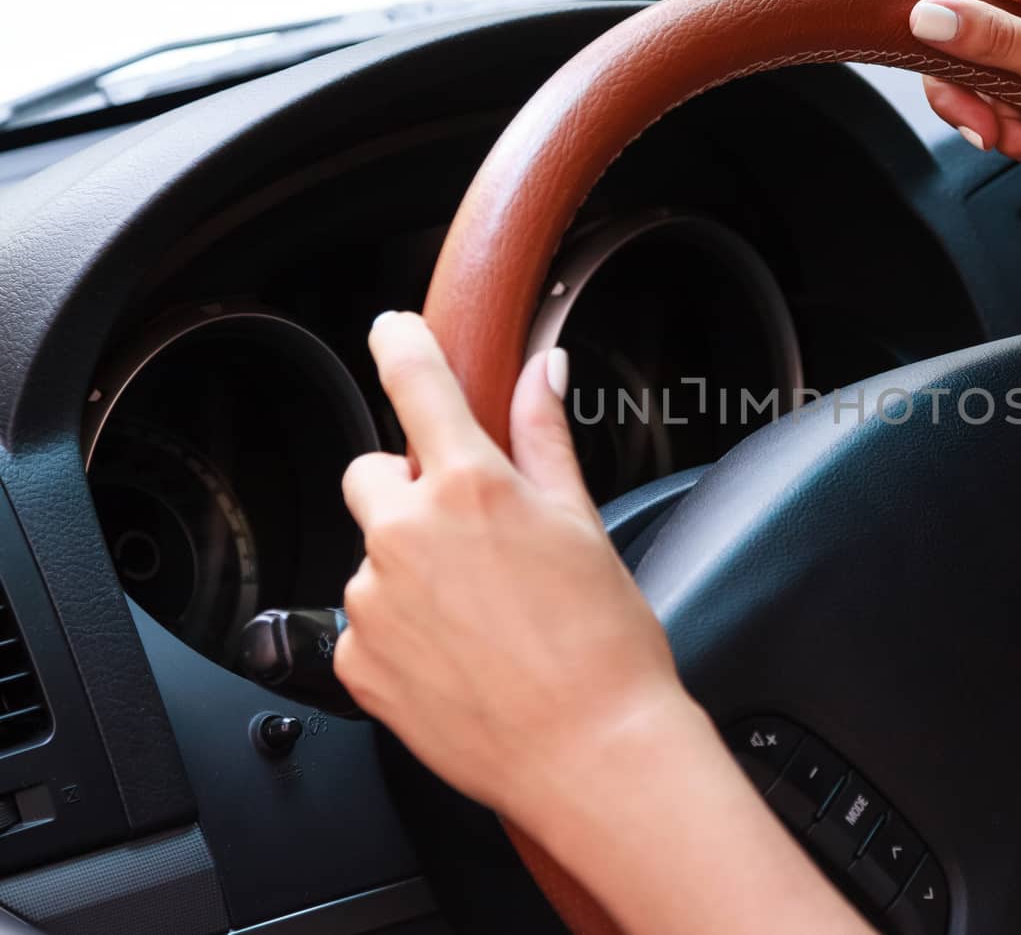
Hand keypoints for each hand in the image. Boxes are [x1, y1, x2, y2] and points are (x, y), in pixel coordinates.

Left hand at [335, 312, 689, 825]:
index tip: (394, 331)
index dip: (400, 343)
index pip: (414, 380)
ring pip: (373, 553)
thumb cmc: (602, 644)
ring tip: (478, 614)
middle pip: (374, 474)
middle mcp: (406, 534)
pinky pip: (364, 621)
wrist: (590, 752)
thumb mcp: (581, 523)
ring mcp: (373, 600)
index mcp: (470, 486)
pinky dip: (400, 629)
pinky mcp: (355, 659)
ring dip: (409, 566)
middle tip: (474, 535)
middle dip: (411, 491)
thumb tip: (543, 371)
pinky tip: (457, 653)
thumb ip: (545, 437)